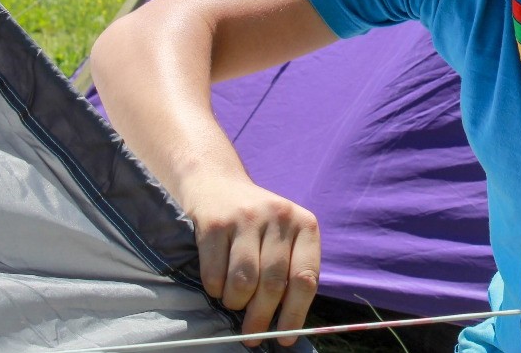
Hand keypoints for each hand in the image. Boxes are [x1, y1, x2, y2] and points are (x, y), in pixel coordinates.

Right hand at [184, 175, 320, 346]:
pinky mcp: (215, 223)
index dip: (295, 314)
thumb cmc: (257, 223)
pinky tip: (217, 286)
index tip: (285, 338)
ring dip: (236, 303)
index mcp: (305, 224)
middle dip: (261, 318)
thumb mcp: (284, 237)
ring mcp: (246, 218)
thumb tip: (286, 324)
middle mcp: (279, 217)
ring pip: (243, 282)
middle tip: (251, 336)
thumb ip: (290, 271)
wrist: (217, 184)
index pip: (306, 279)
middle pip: (273, 285)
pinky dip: (215, 289)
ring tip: (233, 304)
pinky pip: (215, 273)